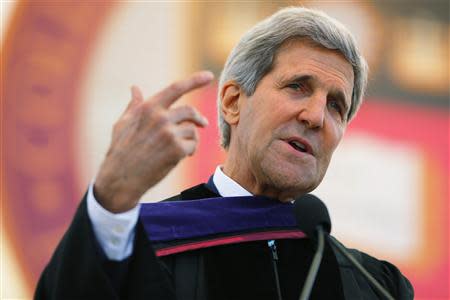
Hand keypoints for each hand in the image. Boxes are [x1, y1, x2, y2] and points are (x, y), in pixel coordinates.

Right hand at [94, 71, 213, 212]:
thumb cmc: (120, 151)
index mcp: (148, 108)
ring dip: (190, 139)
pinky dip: (190, 151)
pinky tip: (178, 157)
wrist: (121, 178)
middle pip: (190, 111)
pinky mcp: (177, 150)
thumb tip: (135, 88)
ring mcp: (169, 134)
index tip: (209, 75)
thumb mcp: (123, 123)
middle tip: (203, 124)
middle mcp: (160, 118)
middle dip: (198, 118)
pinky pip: (193, 145)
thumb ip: (134, 105)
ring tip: (179, 147)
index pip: (176, 89)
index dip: (194, 80)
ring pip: (192, 130)